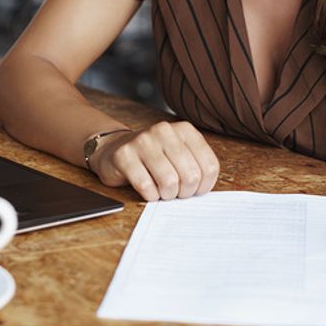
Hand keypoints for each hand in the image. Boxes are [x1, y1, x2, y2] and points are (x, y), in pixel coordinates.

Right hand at [88, 121, 219, 200]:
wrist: (116, 149)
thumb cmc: (154, 158)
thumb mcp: (181, 155)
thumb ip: (196, 167)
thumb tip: (203, 190)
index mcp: (185, 130)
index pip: (209, 166)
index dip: (204, 186)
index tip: (195, 190)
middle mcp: (164, 131)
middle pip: (190, 175)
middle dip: (185, 193)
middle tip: (177, 193)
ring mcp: (143, 141)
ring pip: (169, 181)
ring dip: (167, 195)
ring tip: (162, 192)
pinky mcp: (124, 155)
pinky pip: (145, 186)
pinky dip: (150, 195)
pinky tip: (148, 190)